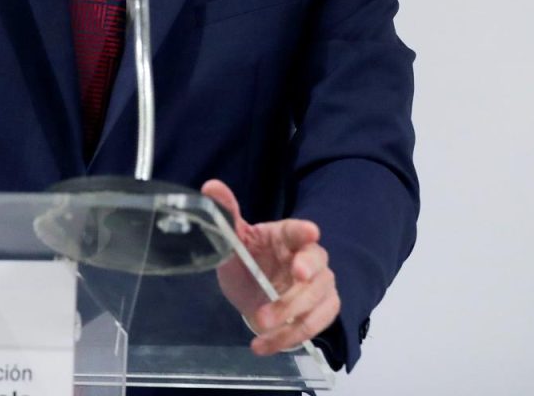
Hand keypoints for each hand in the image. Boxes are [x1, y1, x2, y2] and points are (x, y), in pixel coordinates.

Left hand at [202, 178, 339, 355]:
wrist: (252, 294)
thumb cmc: (247, 262)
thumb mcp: (233, 242)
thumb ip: (225, 214)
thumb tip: (210, 187)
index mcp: (286, 236)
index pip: (298, 230)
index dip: (304, 231)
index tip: (310, 232)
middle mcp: (308, 258)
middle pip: (316, 265)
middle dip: (303, 278)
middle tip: (291, 283)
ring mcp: (319, 284)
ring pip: (317, 299)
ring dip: (290, 316)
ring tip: (259, 326)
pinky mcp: (323, 309)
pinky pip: (316, 324)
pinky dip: (289, 338)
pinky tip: (263, 345)